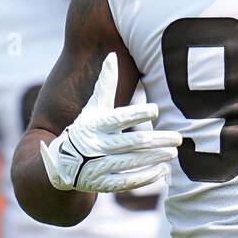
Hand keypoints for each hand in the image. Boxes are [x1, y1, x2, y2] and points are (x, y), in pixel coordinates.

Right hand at [40, 52, 181, 193]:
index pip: (118, 118)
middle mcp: (95, 145)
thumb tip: (112, 54)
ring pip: (131, 162)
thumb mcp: (92, 108)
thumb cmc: (85, 129)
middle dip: (156, 140)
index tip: (156, 109)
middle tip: (178, 137)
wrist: (59, 163)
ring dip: (154, 158)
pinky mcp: (101, 184)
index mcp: (95, 125)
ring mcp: (98, 166)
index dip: (136, 114)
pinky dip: (145, 177)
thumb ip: (105, 85)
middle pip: (131, 142)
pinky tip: (162, 170)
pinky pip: (126, 182)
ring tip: (174, 153)